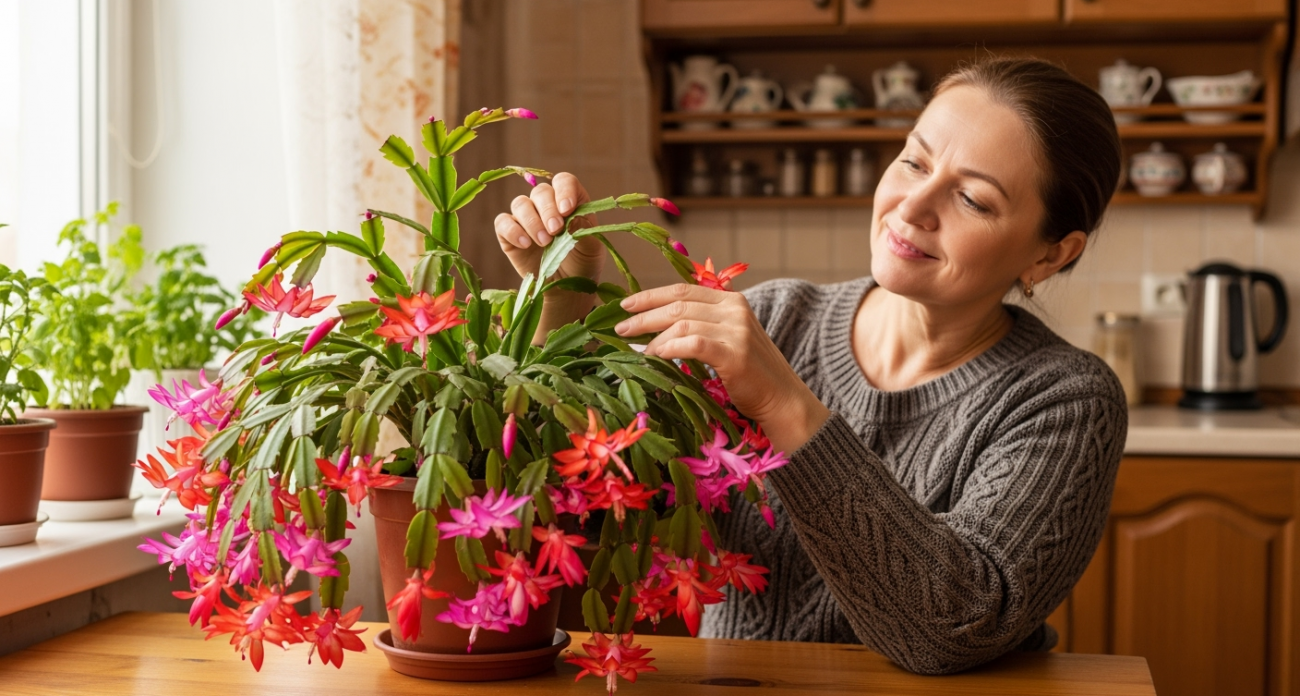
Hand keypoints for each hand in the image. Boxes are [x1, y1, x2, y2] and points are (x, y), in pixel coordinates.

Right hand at [493, 173, 604, 283]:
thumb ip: (584, 230)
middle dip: (547, 210)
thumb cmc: (582, 264)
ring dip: (531, 221)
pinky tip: (525, 244)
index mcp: (570, 201)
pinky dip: (513, 230)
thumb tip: (571, 216)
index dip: (563, 191)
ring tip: (544, 242)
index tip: (567, 209)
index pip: (563, 181)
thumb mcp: (592, 248)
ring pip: (520, 204)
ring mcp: (526, 218)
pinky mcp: (509, 234)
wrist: (565, 288)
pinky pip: (503, 222)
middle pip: (540, 192)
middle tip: (555, 230)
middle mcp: (546, 205)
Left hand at [614, 284, 829, 453]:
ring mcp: (736, 330)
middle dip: (644, 315)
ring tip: (637, 350)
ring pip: (682, 322)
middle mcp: (734, 310)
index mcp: (731, 301)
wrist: (782, 399)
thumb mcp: (728, 338)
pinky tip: (656, 356)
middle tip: (621, 328)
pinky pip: (692, 343)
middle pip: (678, 304)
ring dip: (653, 337)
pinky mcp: (734, 354)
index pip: (683, 289)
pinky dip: (669, 348)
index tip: (626, 305)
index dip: (651, 295)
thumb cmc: (749, 373)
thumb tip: (657, 325)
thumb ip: (702, 325)